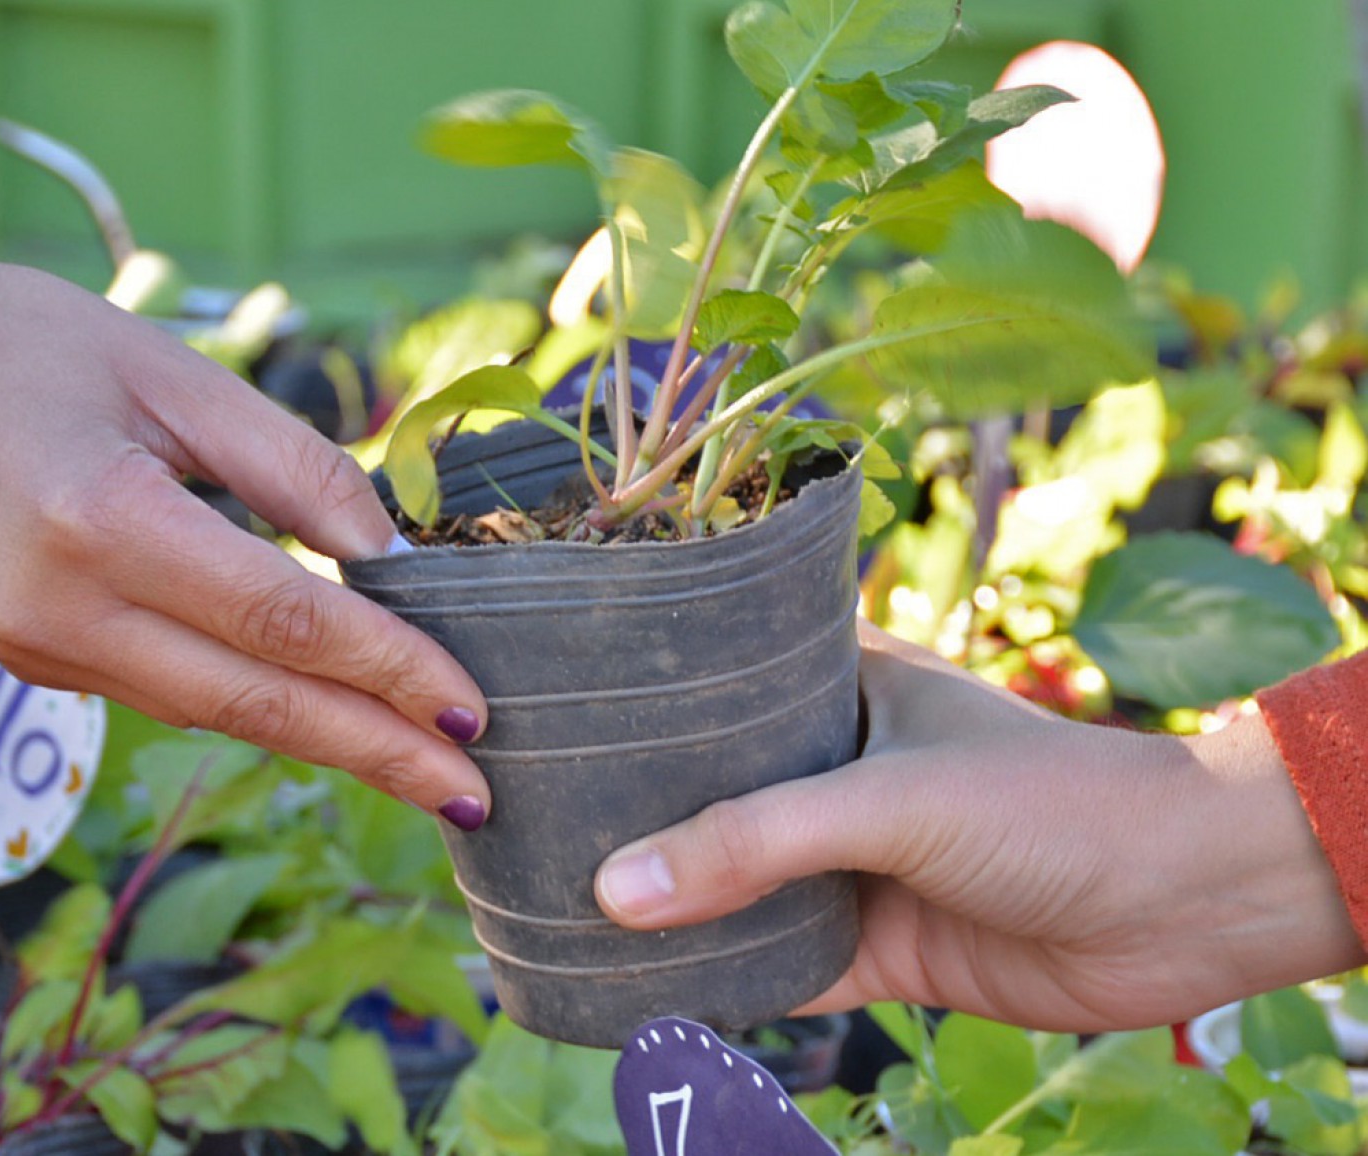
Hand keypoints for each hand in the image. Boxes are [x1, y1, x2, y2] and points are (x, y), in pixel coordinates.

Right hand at [0, 232, 491, 824]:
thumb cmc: (7, 343)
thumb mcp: (161, 367)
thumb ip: (283, 461)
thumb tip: (385, 552)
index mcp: (100, 519)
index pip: (279, 615)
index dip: (385, 669)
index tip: (472, 707)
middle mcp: (62, 608)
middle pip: (252, 702)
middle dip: (375, 752)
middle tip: (476, 795)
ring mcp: (36, 649)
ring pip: (210, 712)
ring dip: (323, 744)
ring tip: (420, 769)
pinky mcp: (29, 659)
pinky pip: (164, 692)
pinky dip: (250, 707)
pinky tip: (319, 715)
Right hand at [593, 621, 1364, 1031]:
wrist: (1187, 905)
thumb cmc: (1051, 802)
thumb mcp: (886, 799)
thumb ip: (752, 843)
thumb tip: (614, 895)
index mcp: (842, 688)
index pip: (718, 681)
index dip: (638, 699)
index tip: (547, 713)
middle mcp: (838, 772)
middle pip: (714, 794)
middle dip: (635, 817)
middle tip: (529, 823)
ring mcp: (857, 862)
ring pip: (736, 886)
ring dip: (670, 906)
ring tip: (559, 909)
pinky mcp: (879, 947)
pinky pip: (777, 966)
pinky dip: (719, 981)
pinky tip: (643, 990)